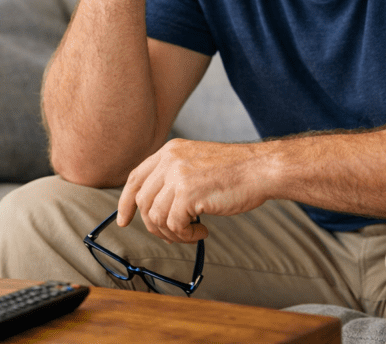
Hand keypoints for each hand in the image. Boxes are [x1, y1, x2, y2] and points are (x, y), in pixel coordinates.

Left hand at [117, 139, 269, 243]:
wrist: (261, 168)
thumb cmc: (236, 171)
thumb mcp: (197, 162)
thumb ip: (174, 175)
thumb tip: (155, 206)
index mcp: (170, 150)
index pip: (135, 177)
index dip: (125, 202)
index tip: (124, 220)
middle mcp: (169, 160)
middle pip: (143, 201)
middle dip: (154, 225)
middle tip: (174, 234)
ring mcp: (177, 175)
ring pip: (156, 217)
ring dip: (173, 233)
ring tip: (192, 232)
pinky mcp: (187, 193)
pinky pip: (174, 226)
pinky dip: (186, 236)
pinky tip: (202, 231)